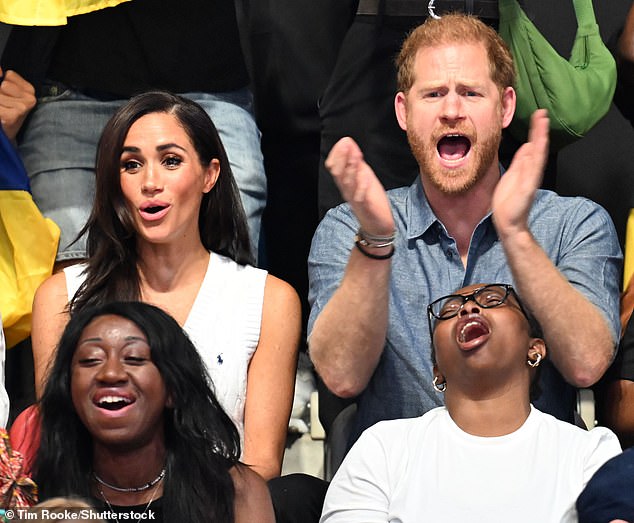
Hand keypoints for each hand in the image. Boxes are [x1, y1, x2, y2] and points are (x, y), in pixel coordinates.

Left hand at [0, 68, 35, 140]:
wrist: (5, 135)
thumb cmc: (5, 111)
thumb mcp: (6, 92)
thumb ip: (2, 77)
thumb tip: (0, 71)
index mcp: (29, 90)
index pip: (9, 75)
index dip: (1, 83)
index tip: (5, 95)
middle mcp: (30, 99)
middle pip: (3, 84)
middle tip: (2, 105)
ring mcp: (23, 108)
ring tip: (1, 111)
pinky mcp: (13, 116)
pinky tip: (1, 117)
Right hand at [325, 137, 394, 234]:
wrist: (377, 225)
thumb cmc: (370, 199)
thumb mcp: (362, 176)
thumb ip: (355, 161)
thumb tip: (348, 142)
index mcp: (345, 181)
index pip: (333, 166)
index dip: (338, 153)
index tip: (345, 141)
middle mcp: (347, 190)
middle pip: (338, 173)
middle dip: (342, 157)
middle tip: (346, 144)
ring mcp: (355, 199)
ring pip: (348, 184)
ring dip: (351, 168)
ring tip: (355, 156)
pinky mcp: (365, 208)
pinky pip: (360, 197)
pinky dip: (362, 186)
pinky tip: (366, 175)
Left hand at [492, 109, 548, 238]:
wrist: (508, 222)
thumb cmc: (508, 202)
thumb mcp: (512, 175)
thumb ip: (520, 161)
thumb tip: (526, 145)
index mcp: (525, 169)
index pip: (532, 146)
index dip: (535, 131)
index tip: (537, 116)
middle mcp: (530, 172)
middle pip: (537, 147)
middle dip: (539, 130)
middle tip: (542, 113)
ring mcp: (530, 179)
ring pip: (537, 155)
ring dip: (540, 139)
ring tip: (542, 123)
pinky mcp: (527, 188)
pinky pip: (532, 170)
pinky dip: (536, 157)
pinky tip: (536, 145)